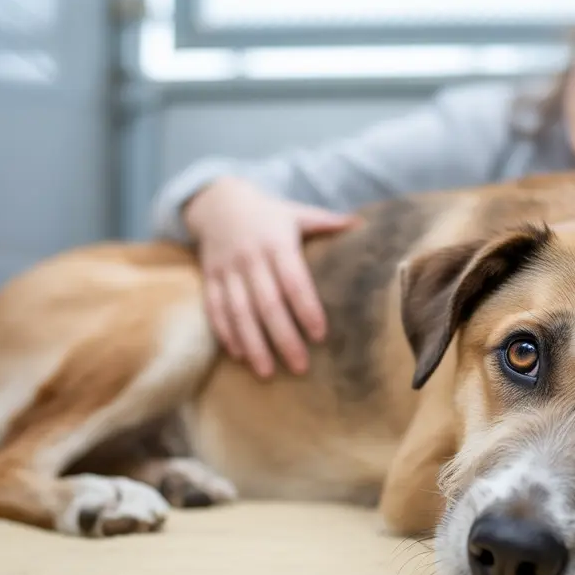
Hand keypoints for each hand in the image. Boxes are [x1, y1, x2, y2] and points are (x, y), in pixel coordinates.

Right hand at [182, 177, 359, 377]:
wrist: (217, 202)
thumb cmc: (268, 214)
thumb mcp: (297, 213)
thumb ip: (327, 222)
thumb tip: (364, 224)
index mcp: (276, 243)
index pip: (294, 281)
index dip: (306, 309)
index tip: (320, 336)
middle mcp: (250, 258)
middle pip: (267, 304)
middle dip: (283, 338)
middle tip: (300, 367)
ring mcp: (227, 270)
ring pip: (239, 312)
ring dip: (253, 344)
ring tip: (267, 372)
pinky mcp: (209, 278)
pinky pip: (215, 309)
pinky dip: (225, 333)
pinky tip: (239, 355)